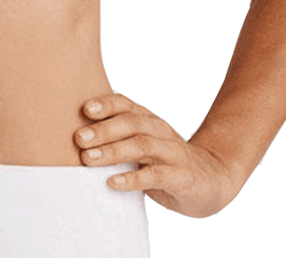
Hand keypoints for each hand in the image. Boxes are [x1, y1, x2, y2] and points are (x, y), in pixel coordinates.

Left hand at [74, 93, 238, 217]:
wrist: (213, 178)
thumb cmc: (165, 160)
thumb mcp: (142, 144)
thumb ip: (116, 137)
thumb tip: (72, 136)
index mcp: (147, 119)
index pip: (125, 104)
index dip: (105, 104)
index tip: (83, 109)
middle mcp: (159, 130)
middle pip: (130, 123)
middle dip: (102, 129)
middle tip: (78, 138)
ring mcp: (172, 152)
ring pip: (141, 145)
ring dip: (113, 151)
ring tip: (88, 158)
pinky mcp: (181, 177)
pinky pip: (156, 175)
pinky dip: (132, 178)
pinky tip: (112, 182)